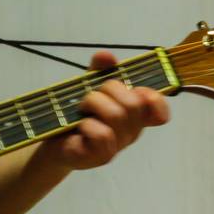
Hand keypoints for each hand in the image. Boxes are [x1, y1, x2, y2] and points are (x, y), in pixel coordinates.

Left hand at [47, 49, 169, 169]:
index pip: (159, 110)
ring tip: (81, 108)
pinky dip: (87, 124)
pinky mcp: (102, 156)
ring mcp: (117, 146)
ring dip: (92, 103)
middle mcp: (130, 131)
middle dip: (109, 89)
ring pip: (116, 115)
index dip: (155, 100)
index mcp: (134, 115)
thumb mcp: (88, 85)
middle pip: (133, 104)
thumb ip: (100, 70)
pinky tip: (80, 127)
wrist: (54, 139)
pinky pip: (102, 134)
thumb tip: (107, 56)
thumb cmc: (76, 113)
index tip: (138, 92)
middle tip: (92, 95)